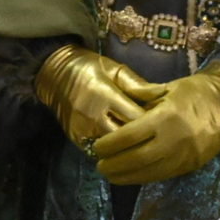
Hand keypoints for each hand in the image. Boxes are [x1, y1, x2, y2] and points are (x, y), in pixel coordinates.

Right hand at [33, 45, 165, 151]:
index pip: (135, 118)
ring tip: (139, 146)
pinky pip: (97, 152)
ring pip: (111, 149)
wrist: (55, 74)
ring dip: (126, 149)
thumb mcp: (114, 69)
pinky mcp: (74, 138)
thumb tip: (164, 94)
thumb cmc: (89, 68)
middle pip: (124, 137)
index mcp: (105, 94)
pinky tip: (121, 150)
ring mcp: (82, 129)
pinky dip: (110, 152)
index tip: (162, 123)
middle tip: (154, 138)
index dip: (152, 123)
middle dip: (140, 139)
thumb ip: (137, 84)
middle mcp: (92, 115)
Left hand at [92, 64, 219, 185]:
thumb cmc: (197, 92)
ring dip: (126, 177)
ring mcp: (183, 156)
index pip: (129, 137)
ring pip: (149, 173)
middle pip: (136, 160)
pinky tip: (132, 175)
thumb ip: (142, 95)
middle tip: (99, 165)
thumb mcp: (168, 87)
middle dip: (114, 165)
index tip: (97, 147)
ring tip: (111, 175)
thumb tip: (119, 100)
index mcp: (165, 118)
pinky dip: (144, 177)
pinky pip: (163, 175)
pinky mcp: (191, 166)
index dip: (110, 145)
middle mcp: (173, 141)